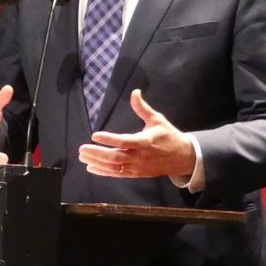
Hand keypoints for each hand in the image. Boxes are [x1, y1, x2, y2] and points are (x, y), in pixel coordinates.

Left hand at [78, 89, 195, 178]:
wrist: (183, 158)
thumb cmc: (169, 136)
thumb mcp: (157, 120)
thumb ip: (143, 108)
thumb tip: (134, 92)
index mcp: (145, 142)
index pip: (124, 141)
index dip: (109, 139)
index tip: (94, 135)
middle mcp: (140, 156)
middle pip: (115, 157)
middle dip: (97, 153)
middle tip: (82, 149)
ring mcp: (137, 167)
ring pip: (114, 167)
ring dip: (97, 162)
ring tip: (82, 157)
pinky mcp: (136, 174)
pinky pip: (118, 174)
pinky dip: (104, 172)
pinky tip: (91, 167)